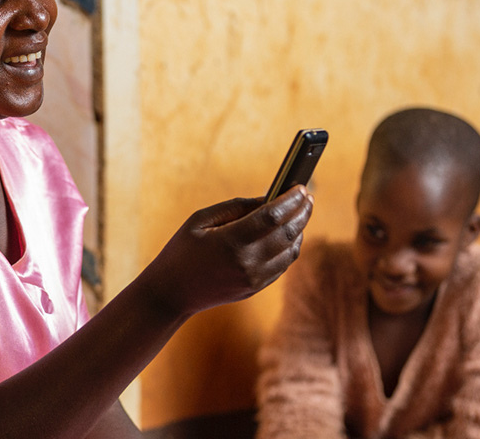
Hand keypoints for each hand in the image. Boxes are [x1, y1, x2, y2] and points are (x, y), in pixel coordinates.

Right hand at [138, 187, 313, 318]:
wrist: (172, 292)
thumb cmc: (182, 249)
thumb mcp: (201, 219)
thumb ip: (235, 207)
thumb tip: (266, 199)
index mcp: (231, 241)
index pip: (272, 216)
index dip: (289, 200)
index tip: (300, 187)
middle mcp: (248, 262)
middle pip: (287, 233)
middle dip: (301, 212)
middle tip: (307, 196)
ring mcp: (254, 279)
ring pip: (290, 251)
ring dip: (300, 229)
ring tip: (301, 211)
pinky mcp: (256, 288)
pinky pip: (283, 265)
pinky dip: (291, 246)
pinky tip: (290, 232)